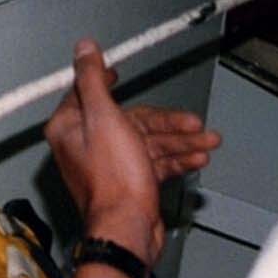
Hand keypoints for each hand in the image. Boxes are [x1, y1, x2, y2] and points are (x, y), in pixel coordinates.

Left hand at [44, 40, 216, 271]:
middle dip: (165, 122)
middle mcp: (83, 145)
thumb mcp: (104, 117)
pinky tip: (198, 158)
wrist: (127, 227)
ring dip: (179, 141)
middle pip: (128, 120)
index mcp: (68, 128)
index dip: (104, 81)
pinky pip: (152, 163)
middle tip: (195, 122)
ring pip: (145, 143)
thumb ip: (92, 81)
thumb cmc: (112, 178)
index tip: (116, 71)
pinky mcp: (126, 182)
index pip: (86, 94)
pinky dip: (175, 160)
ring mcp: (106, 165)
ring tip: (208, 142)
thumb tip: (83, 49)